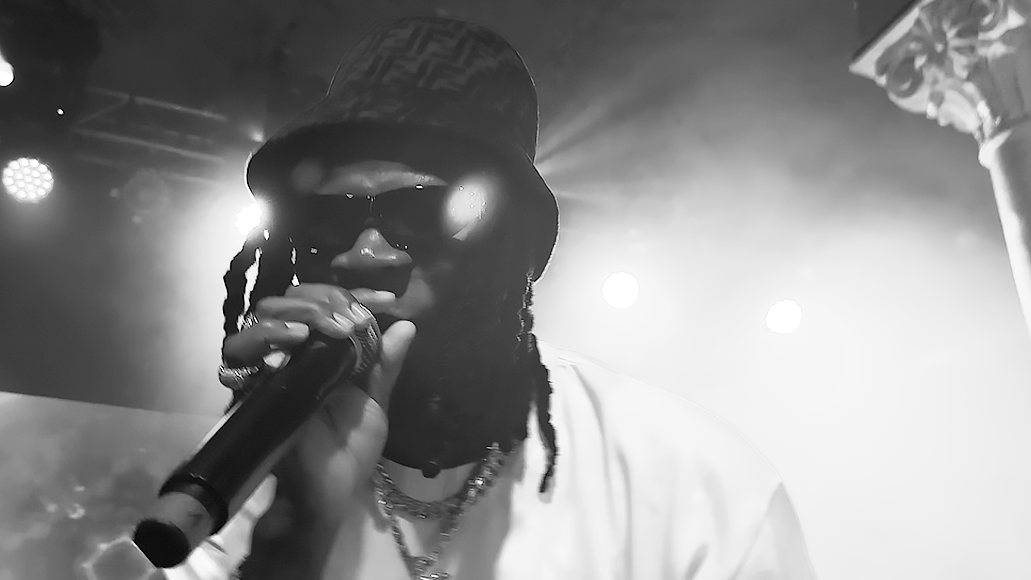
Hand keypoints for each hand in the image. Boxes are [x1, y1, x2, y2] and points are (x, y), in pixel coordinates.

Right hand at [221, 284, 414, 527]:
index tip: (387, 301)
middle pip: (292, 298)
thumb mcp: (374, 402)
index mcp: (322, 350)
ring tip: (327, 329)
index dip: (356, 295)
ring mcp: (267, 367)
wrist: (326, 491)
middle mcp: (293, 351)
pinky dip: (263, 341)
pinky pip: (238, 354)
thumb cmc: (350, 449)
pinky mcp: (247, 388)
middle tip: (353, 320)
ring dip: (297, 313)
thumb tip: (407, 325)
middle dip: (325, 299)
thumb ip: (384, 364)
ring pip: (264, 315)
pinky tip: (290, 346)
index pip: (329, 303)